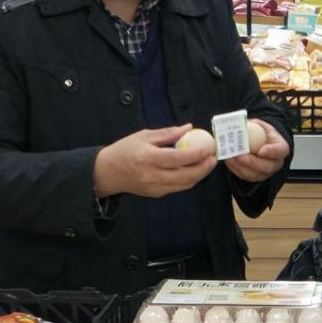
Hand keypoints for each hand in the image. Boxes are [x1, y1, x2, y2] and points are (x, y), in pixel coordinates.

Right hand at [93, 126, 215, 199]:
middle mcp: (152, 175)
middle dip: (203, 168)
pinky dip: (188, 180)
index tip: (208, 149)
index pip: (177, 158)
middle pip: (185, 175)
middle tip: (213, 159)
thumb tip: (189, 128)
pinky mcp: (156, 194)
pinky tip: (194, 171)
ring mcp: (154, 187)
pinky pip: (177, 188)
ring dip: (198, 175)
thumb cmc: (126, 149)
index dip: (195, 155)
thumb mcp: (144, 136)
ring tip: (207, 165)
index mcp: (148, 158)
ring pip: (184, 184)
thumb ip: (168, 133)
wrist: (108, 172)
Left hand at [225, 122, 290, 183]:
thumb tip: (241, 123)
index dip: (271, 152)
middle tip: (240, 156)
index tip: (261, 150)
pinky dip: (236, 169)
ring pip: (255, 175)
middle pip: (267, 167)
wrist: (260, 142)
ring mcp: (266, 172)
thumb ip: (253, 125)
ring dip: (241, 167)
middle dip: (252, 163)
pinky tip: (229, 161)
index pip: (280, 151)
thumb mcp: (260, 125)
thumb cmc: (262, 133)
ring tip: (231, 158)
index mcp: (281, 148)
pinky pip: (246, 176)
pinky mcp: (255, 176)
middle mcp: (276, 162)